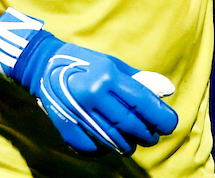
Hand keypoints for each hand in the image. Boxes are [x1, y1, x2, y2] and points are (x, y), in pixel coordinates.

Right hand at [0, 8, 178, 154]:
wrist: (45, 65)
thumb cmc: (87, 63)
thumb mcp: (114, 64)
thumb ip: (139, 80)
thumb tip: (166, 93)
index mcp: (108, 76)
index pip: (141, 102)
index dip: (159, 116)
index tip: (169, 125)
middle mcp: (93, 94)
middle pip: (128, 123)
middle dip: (146, 134)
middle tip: (153, 137)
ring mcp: (77, 111)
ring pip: (110, 138)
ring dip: (127, 145)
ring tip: (133, 145)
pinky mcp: (64, 125)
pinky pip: (88, 146)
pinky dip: (102, 150)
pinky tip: (109, 147)